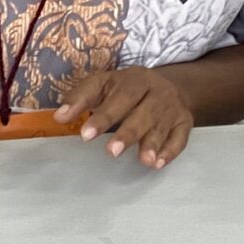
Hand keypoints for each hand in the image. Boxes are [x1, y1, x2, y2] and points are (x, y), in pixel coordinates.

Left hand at [56, 66, 194, 167]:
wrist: (169, 86)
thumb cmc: (126, 90)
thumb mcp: (103, 85)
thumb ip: (80, 99)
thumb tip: (59, 117)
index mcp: (134, 79)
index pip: (119, 96)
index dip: (102, 115)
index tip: (85, 134)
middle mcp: (156, 91)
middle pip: (143, 112)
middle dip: (128, 132)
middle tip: (111, 151)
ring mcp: (172, 107)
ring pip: (161, 126)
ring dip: (152, 144)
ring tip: (143, 161)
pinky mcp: (185, 122)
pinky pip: (180, 137)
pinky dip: (170, 151)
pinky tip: (158, 164)